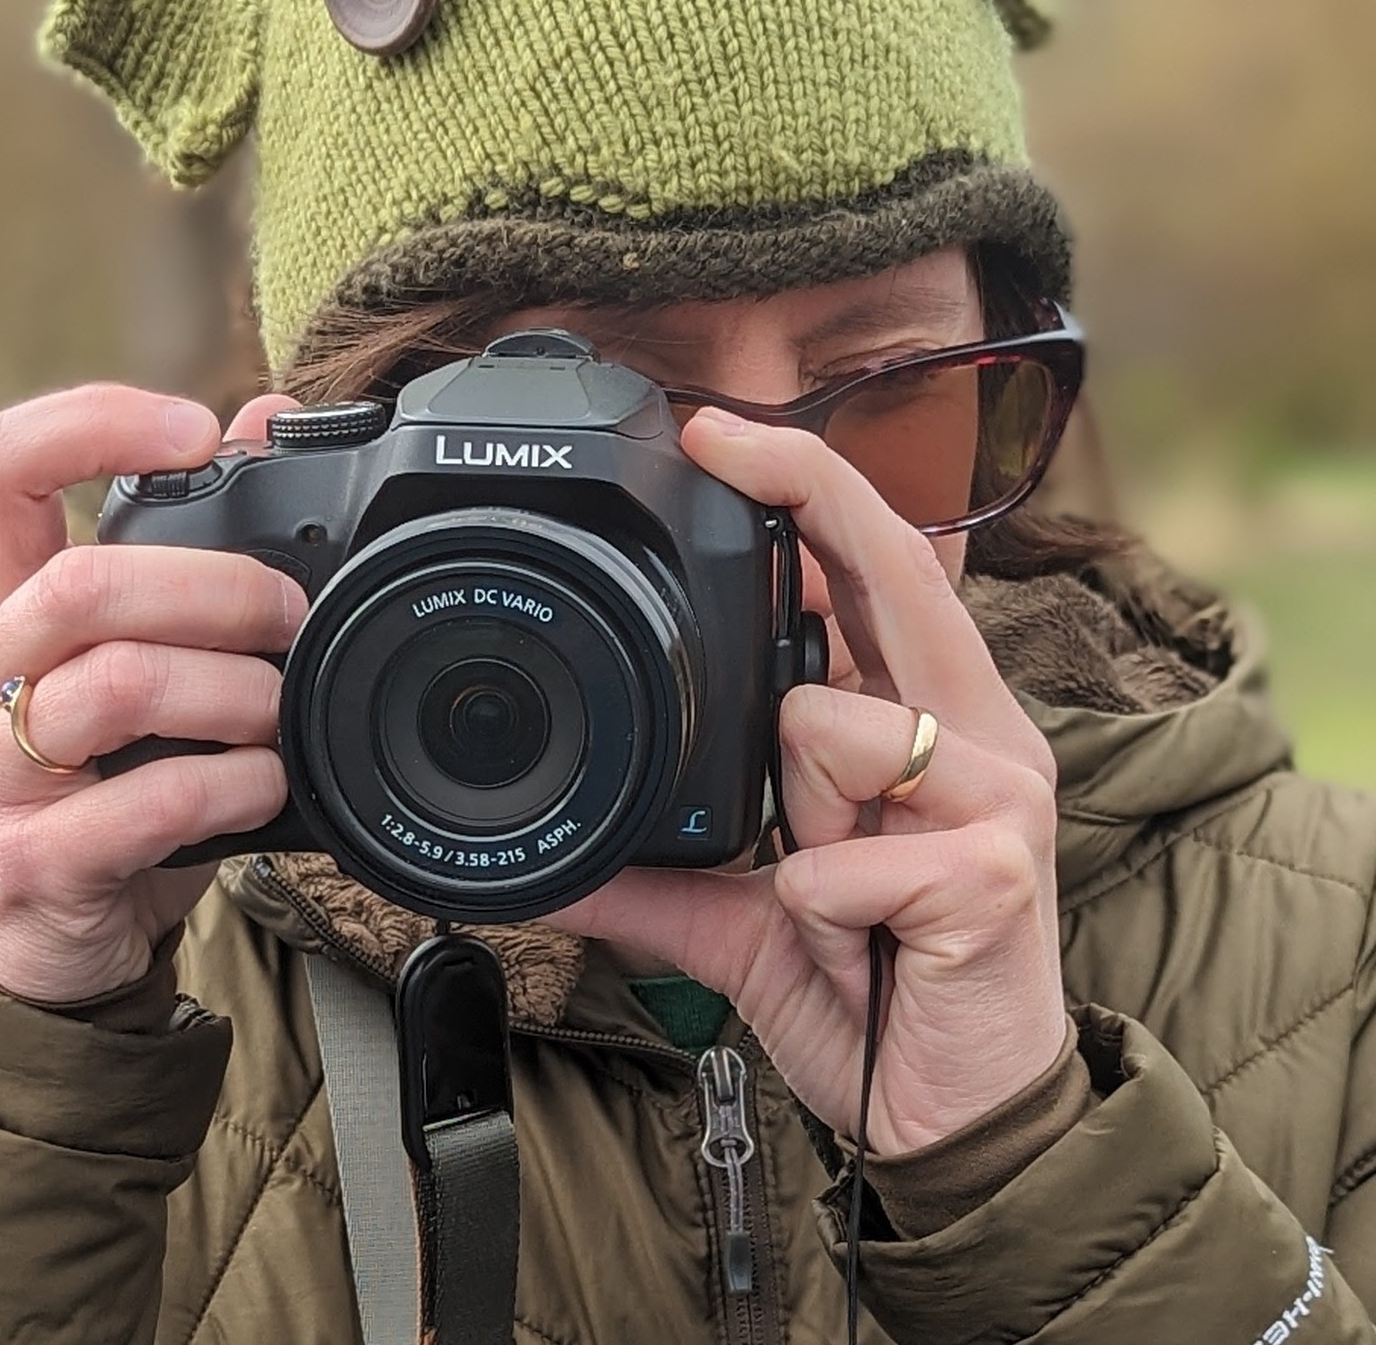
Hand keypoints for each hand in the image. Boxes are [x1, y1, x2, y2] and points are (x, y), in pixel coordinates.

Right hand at [0, 384, 304, 1003]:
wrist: (49, 948)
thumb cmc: (109, 784)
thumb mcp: (141, 662)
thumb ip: (192, 551)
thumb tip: (266, 415)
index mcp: (8, 609)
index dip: (87, 423)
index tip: (193, 429)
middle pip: (81, 582)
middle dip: (215, 586)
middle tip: (288, 612)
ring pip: (115, 687)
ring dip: (232, 689)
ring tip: (280, 708)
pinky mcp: (32, 866)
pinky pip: (143, 805)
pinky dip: (230, 784)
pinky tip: (265, 783)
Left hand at [551, 410, 1067, 1154]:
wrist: (956, 1118)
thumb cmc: (873, 987)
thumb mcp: (748, 917)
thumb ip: (665, 875)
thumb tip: (552, 861)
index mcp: (926, 720)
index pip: (876, 571)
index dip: (807, 489)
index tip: (716, 433)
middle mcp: (975, 732)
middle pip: (891, 570)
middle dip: (806, 494)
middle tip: (715, 441)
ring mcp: (998, 793)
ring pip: (823, 724)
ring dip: (790, 821)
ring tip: (829, 894)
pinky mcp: (997, 871)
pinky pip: (834, 857)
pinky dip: (811, 911)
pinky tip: (854, 948)